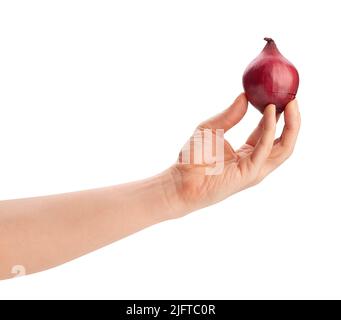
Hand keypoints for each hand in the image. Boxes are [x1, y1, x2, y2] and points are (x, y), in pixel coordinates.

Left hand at [170, 93, 300, 214]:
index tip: (281, 97)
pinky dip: (269, 129)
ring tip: (290, 102)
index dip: (278, 116)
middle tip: (293, 98)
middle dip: (292, 120)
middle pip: (283, 141)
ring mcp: (254, 169)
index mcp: (247, 153)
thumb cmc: (193, 157)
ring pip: (283, 148)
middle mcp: (255, 162)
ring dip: (291, 124)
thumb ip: (229, 115)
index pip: (269, 133)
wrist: (180, 179)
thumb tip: (244, 96)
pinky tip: (270, 112)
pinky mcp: (249, 173)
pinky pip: (264, 149)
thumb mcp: (211, 129)